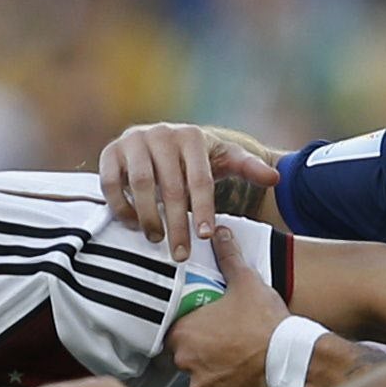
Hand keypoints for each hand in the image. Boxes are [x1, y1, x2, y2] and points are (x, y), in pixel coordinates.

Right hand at [99, 121, 280, 257]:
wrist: (159, 142)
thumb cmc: (195, 158)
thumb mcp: (224, 159)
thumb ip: (248, 168)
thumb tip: (276, 178)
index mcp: (191, 136)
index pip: (199, 179)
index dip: (202, 210)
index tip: (205, 237)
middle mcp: (161, 133)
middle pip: (170, 186)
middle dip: (176, 223)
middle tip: (181, 253)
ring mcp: (133, 140)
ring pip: (139, 184)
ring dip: (148, 217)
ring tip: (156, 240)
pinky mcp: (109, 151)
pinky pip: (110, 183)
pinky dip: (120, 206)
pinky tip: (133, 225)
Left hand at [163, 224, 285, 386]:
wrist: (294, 357)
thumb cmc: (267, 321)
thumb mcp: (246, 282)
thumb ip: (228, 257)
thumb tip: (220, 232)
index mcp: (184, 333)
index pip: (174, 332)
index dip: (191, 328)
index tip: (207, 325)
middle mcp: (186, 363)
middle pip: (186, 357)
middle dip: (202, 350)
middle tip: (226, 342)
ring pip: (201, 378)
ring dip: (213, 372)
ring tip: (237, 360)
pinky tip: (243, 378)